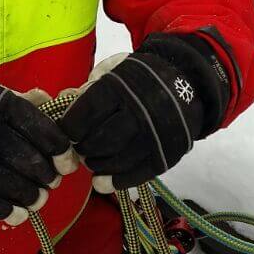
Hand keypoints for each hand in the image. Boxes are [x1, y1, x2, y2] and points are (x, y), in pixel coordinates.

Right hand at [0, 66, 73, 221]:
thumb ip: (21, 100)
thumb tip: (49, 100)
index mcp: (3, 107)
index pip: (43, 132)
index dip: (61, 152)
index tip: (67, 164)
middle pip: (31, 162)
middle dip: (47, 177)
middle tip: (50, 183)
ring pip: (13, 185)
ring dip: (32, 197)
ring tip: (37, 200)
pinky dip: (8, 211)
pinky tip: (18, 214)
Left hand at [61, 33, 229, 191]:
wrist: (188, 80)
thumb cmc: (140, 78)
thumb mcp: (114, 70)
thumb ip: (88, 87)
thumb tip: (65, 100)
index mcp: (120, 86)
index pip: (85, 114)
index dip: (70, 128)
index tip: (67, 133)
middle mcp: (139, 110)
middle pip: (100, 140)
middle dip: (84, 149)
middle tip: (80, 150)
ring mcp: (155, 133)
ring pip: (117, 160)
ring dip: (98, 166)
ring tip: (92, 162)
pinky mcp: (169, 152)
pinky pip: (139, 173)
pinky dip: (117, 181)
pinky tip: (102, 183)